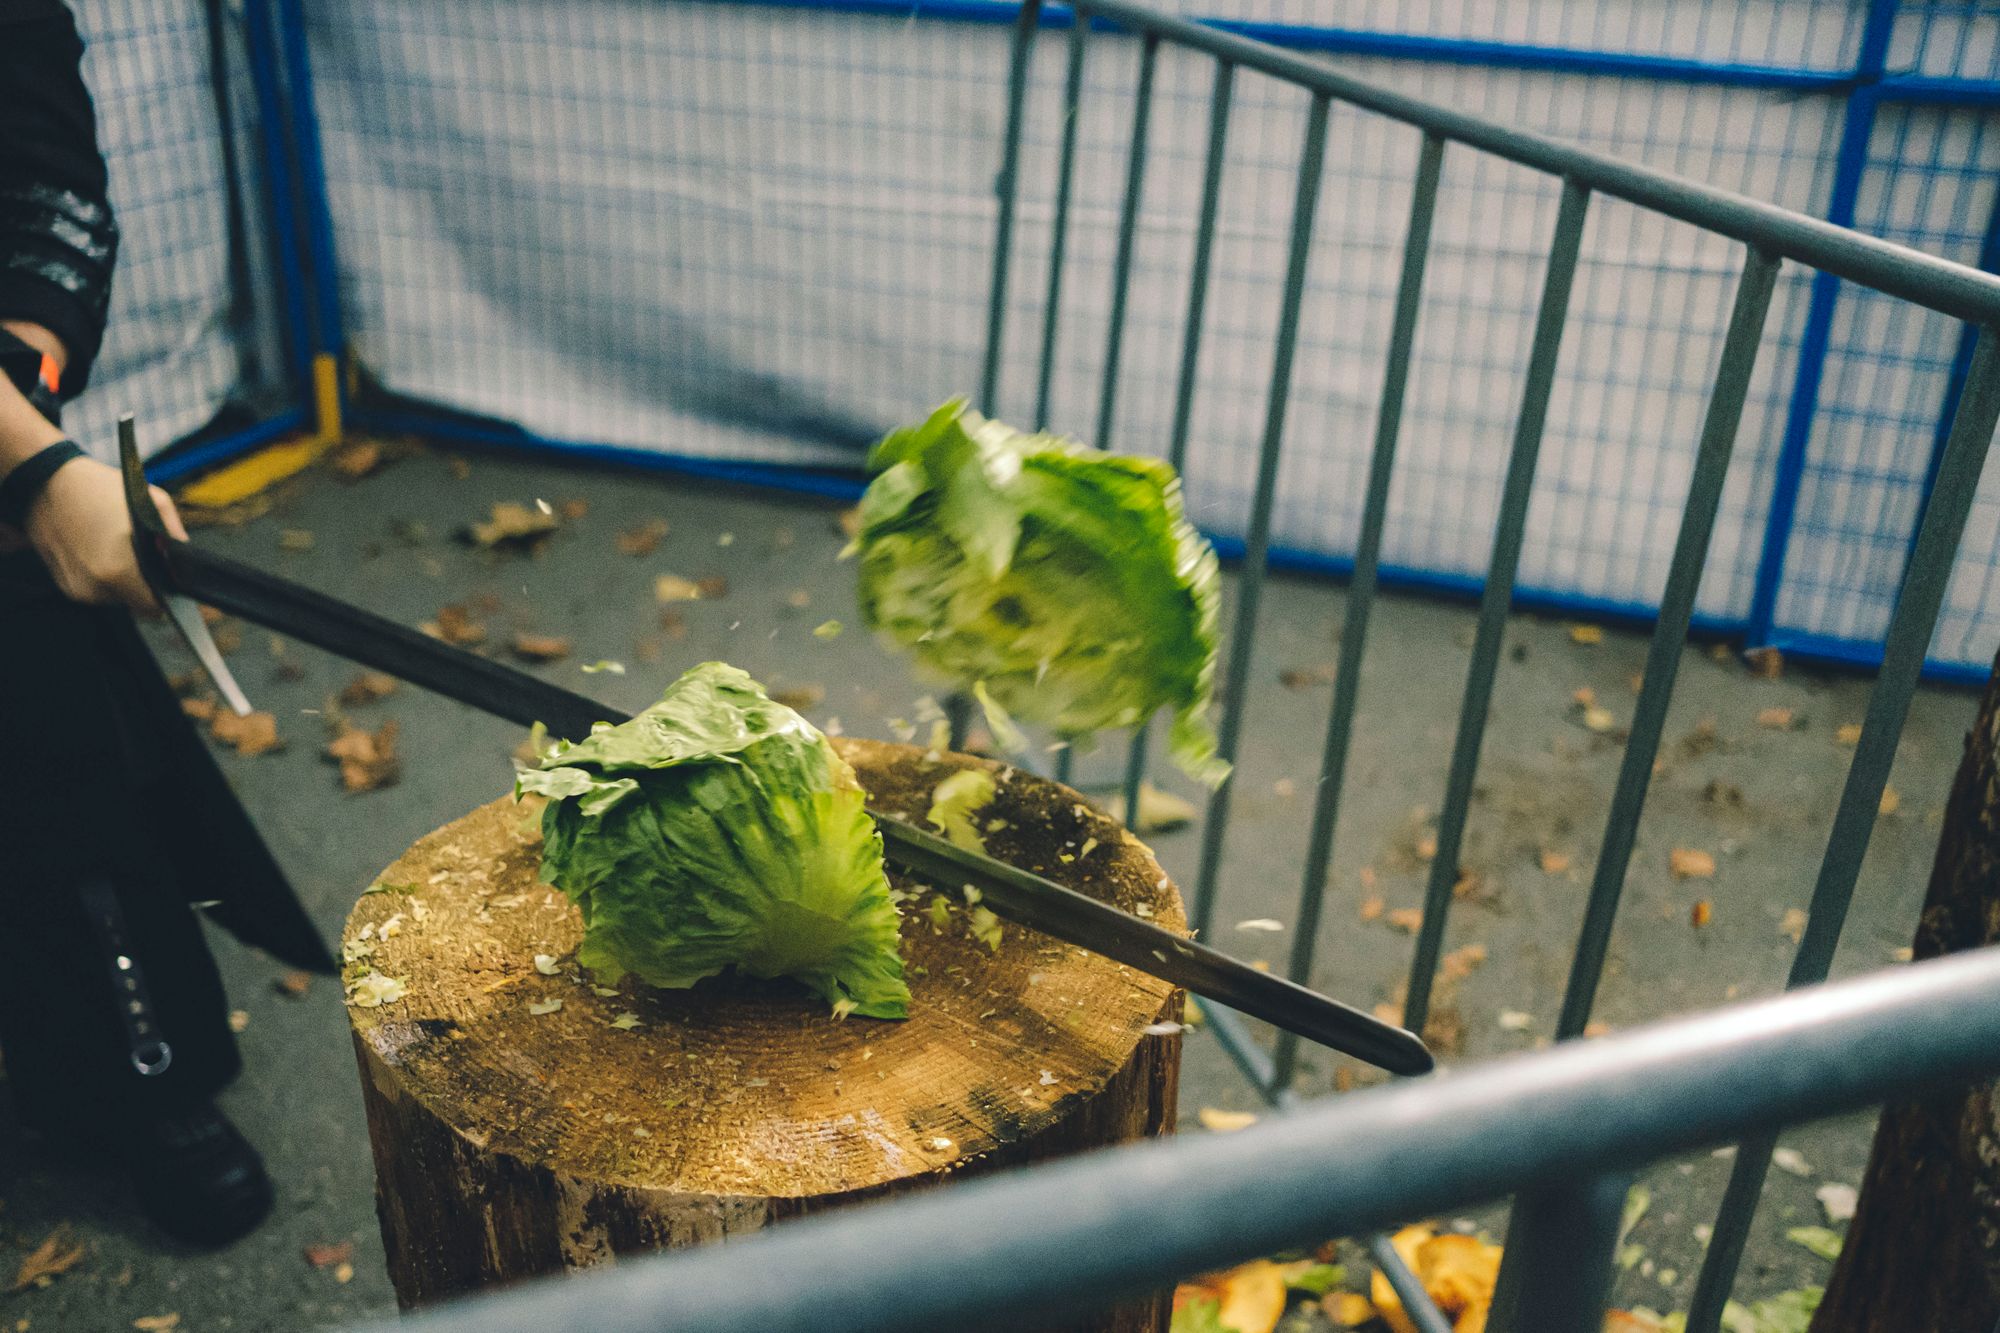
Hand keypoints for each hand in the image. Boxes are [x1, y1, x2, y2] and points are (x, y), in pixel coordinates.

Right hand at [22, 453, 186, 612]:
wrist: (43, 483)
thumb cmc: (98, 488)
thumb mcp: (151, 500)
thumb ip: (173, 535)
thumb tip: (184, 561)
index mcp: (118, 570)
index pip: (154, 606)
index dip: (167, 596)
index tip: (170, 581)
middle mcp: (95, 587)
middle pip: (135, 603)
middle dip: (146, 584)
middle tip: (145, 557)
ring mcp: (77, 588)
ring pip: (115, 597)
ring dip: (124, 581)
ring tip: (119, 549)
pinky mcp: (64, 584)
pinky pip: (96, 589)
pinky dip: (103, 576)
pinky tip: (100, 551)